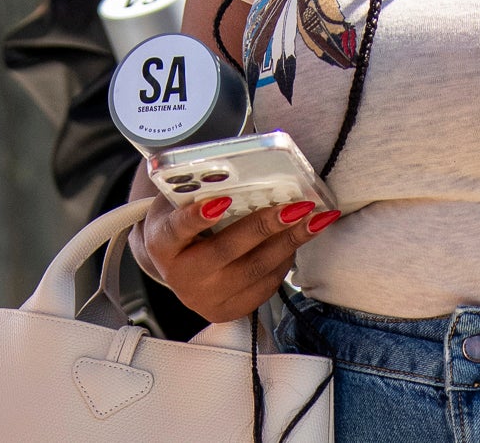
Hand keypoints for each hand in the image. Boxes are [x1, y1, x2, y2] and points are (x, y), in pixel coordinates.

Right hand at [130, 194, 341, 322]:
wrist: (176, 264)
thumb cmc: (183, 220)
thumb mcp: (179, 201)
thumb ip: (201, 188)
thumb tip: (246, 168)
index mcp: (163, 244)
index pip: (178, 230)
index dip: (197, 217)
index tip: (222, 200)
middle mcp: (182, 277)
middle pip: (226, 251)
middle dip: (266, 226)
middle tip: (298, 206)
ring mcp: (205, 299)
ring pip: (254, 270)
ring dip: (289, 242)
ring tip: (315, 219)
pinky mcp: (228, 311)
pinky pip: (264, 285)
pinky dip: (286, 259)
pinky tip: (301, 237)